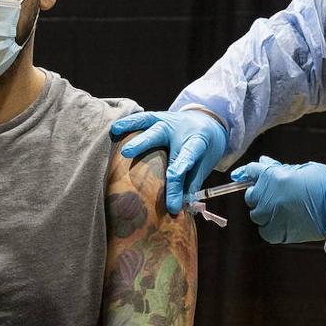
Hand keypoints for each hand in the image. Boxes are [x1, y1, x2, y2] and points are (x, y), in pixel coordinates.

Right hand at [110, 109, 227, 214]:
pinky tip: (115, 127)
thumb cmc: (204, 150)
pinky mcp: (159, 117)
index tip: (172, 205)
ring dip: (131, 126)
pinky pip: (143, 118)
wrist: (209, 123)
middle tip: (127, 152)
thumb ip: (190, 184)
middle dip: (144, 143)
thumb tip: (176, 208)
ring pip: (150, 121)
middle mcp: (180, 129)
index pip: (185, 163)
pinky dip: (129, 121)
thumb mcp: (203, 166)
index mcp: (197, 142)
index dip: (177, 185)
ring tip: (116, 130)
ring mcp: (169, 121)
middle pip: (161, 135)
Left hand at [232, 156, 325, 243]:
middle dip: (260, 195)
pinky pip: (264, 230)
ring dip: (265, 212)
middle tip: (276, 197)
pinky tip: (285, 223)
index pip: (251, 171)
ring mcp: (270, 214)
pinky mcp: (276, 232)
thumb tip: (263, 161)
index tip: (246, 177)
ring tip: (284, 211)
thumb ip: (278, 168)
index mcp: (271, 175)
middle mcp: (266, 195)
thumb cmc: (322, 183)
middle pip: (251, 196)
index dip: (249, 174)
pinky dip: (271, 228)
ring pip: (257, 215)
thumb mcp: (300, 169)